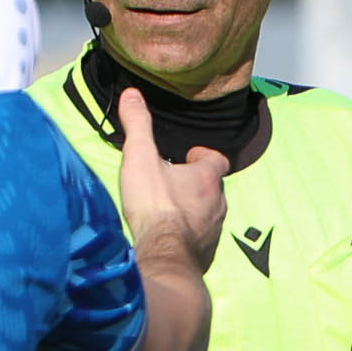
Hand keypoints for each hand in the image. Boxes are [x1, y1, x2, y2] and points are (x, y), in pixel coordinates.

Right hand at [111, 88, 227, 279]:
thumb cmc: (155, 205)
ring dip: (192, 208)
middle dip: (195, 182)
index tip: (187, 155)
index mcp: (208, 178)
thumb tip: (132, 94)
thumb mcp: (141, 158)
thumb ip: (138, 126)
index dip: (203, 155)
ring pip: (208, 213)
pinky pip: (200, 238)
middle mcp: (219, 204)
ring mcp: (215, 230)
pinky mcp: (206, 253)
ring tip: (168, 206)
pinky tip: (168, 234)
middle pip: (212, 187)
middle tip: (172, 180)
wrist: (165, 256)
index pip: (217, 159)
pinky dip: (188, 232)